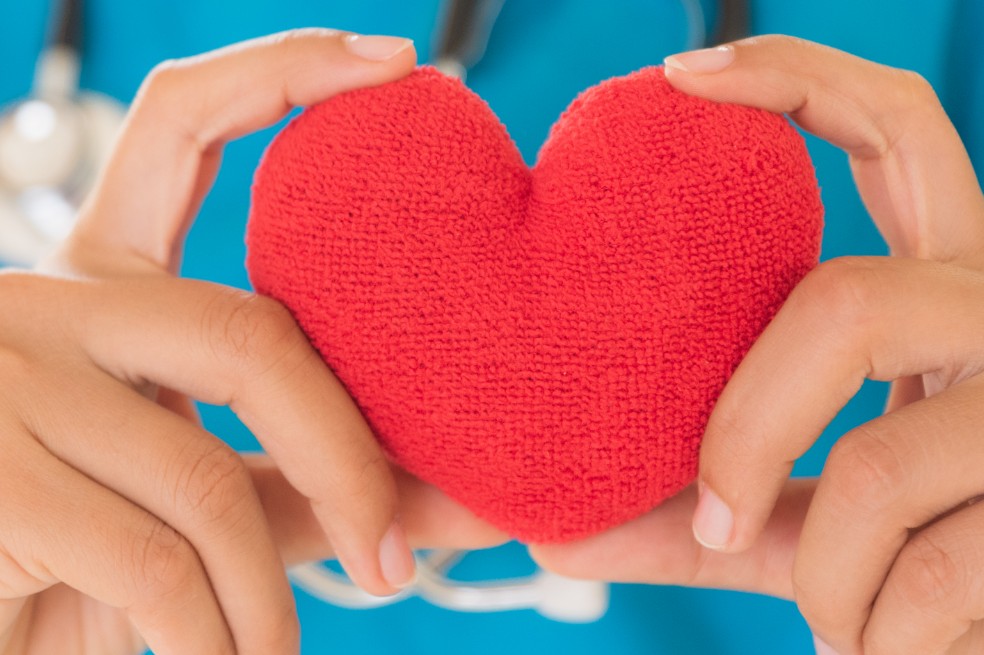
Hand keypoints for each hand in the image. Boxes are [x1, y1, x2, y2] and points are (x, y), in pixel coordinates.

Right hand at [0, 29, 502, 654]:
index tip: (397, 61)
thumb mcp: (216, 492)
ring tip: (281, 653)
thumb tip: (484, 495)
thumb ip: (330, 477)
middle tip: (393, 563)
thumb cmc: (91, 549)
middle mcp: (47, 300)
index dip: (285, 68)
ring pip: (209, 477)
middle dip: (343, 458)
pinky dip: (215, 632)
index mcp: (105, 278)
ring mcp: (4, 379)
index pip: (184, 123)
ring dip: (269, 593)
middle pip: (249, 337)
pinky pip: (154, 559)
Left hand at [533, 35, 983, 654]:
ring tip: (835, 622)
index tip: (677, 80)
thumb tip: (543, 528)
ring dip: (822, 575)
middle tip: (718, 517)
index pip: (895, 127)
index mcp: (942, 289)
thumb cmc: (924, 566)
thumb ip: (687, 518)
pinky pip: (926, 576)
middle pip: (853, 301)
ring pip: (878, 463)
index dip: (796, 77)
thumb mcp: (807, 523)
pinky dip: (868, 634)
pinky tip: (879, 648)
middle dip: (750, 426)